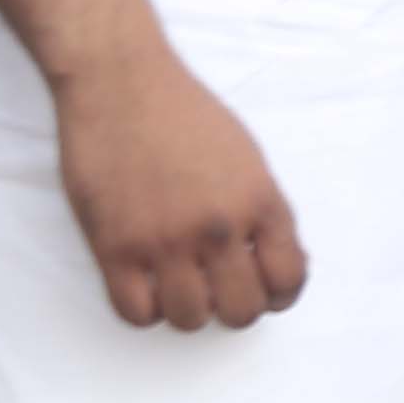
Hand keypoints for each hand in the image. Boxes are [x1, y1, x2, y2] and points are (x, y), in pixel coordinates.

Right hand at [51, 39, 306, 330]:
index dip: (278, 295)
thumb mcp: (247, 158)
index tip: (262, 287)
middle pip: (242, 312)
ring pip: (190, 320)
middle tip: (218, 288)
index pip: (289, 280)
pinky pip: (137, 315)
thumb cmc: (185, 113)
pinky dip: (145, 310)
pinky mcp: (114, 246)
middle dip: (234, 308)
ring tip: (178, 284)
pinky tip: (145, 286)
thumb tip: (276, 264)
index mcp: (260, 200)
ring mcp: (165, 239)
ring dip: (188, 310)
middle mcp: (219, 226)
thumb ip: (263, 211)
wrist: (121, 82)